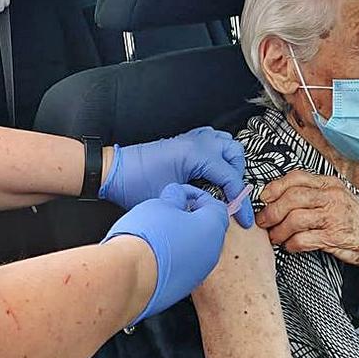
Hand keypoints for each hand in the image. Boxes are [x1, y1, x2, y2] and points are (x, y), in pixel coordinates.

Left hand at [99, 127, 253, 227]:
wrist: (113, 172)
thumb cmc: (135, 185)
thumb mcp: (171, 199)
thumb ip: (200, 204)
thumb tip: (218, 212)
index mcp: (196, 154)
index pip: (231, 177)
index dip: (241, 201)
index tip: (245, 219)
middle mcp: (197, 142)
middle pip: (235, 154)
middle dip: (238, 178)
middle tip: (232, 199)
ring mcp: (191, 138)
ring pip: (226, 143)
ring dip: (230, 163)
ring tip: (225, 184)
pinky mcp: (184, 140)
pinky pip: (212, 140)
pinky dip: (219, 154)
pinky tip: (213, 170)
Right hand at [104, 183, 229, 323]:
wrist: (130, 275)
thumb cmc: (147, 239)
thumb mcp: (161, 203)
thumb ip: (175, 198)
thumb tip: (177, 197)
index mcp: (212, 228)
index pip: (216, 206)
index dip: (199, 198)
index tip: (185, 196)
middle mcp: (211, 252)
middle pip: (207, 230)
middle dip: (190, 219)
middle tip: (170, 212)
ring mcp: (199, 272)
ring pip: (195, 250)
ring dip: (181, 240)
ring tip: (158, 234)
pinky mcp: (184, 287)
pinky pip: (183, 268)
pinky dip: (173, 260)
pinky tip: (154, 255)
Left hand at [256, 170, 358, 271]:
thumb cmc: (350, 216)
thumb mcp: (333, 195)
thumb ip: (309, 193)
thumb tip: (276, 197)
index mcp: (328, 184)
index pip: (296, 178)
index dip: (275, 187)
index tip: (264, 198)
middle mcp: (330, 197)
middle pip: (292, 198)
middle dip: (272, 211)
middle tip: (264, 221)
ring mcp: (332, 217)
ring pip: (295, 219)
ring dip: (279, 230)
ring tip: (276, 236)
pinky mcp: (333, 237)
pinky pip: (304, 239)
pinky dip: (291, 244)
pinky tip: (290, 245)